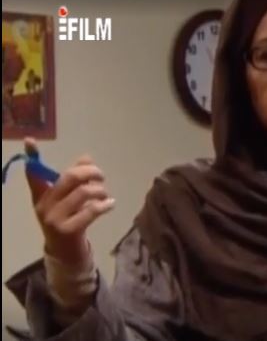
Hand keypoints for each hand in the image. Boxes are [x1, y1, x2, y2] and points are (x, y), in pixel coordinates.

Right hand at [24, 138, 114, 267]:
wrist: (66, 253)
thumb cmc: (68, 220)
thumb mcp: (68, 199)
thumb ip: (75, 179)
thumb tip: (86, 158)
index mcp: (41, 194)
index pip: (33, 173)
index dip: (31, 156)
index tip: (29, 140)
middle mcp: (44, 204)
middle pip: (69, 177)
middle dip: (90, 172)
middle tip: (101, 176)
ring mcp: (54, 218)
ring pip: (83, 192)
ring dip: (100, 190)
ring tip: (105, 194)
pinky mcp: (68, 230)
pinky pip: (91, 210)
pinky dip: (105, 205)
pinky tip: (110, 204)